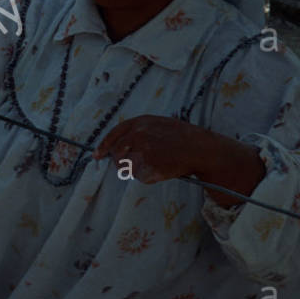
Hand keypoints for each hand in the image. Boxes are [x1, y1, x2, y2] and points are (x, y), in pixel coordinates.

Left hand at [93, 115, 263, 205]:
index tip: (97, 155)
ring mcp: (143, 149)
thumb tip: (116, 146)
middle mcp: (139, 134)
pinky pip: (140, 176)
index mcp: (141, 122)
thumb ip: (139, 131)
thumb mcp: (160, 125)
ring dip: (136, 170)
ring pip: (127, 167)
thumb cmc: (183, 138)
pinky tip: (162, 169)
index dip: (103, 146)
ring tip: (156, 164)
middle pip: (116, 154)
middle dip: (121, 162)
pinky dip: (148, 177)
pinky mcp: (148, 165)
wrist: (203, 149)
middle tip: (139, 164)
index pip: (114, 134)